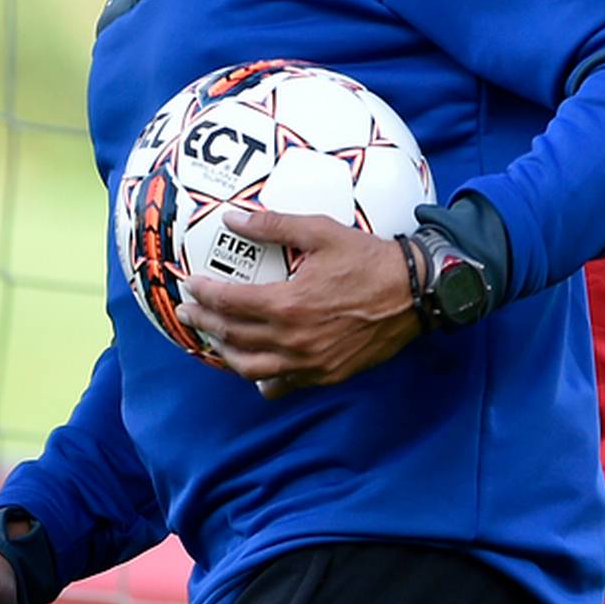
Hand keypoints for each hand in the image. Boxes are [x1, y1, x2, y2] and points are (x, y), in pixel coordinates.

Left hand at [175, 206, 422, 395]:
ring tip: (213, 340)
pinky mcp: (327, 374)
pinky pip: (284, 385)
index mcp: (287, 304)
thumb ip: (274, 225)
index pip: (229, 303)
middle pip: (233, 336)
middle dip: (204, 322)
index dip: (204, 294)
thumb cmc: (369, 260)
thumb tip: (234, 218)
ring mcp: (310, 363)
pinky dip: (263, 380)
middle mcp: (293, 339)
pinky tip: (254, 371)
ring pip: (252, 369)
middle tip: (188, 311)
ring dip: (226, 354)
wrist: (416, 293)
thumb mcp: (321, 231)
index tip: (190, 285)